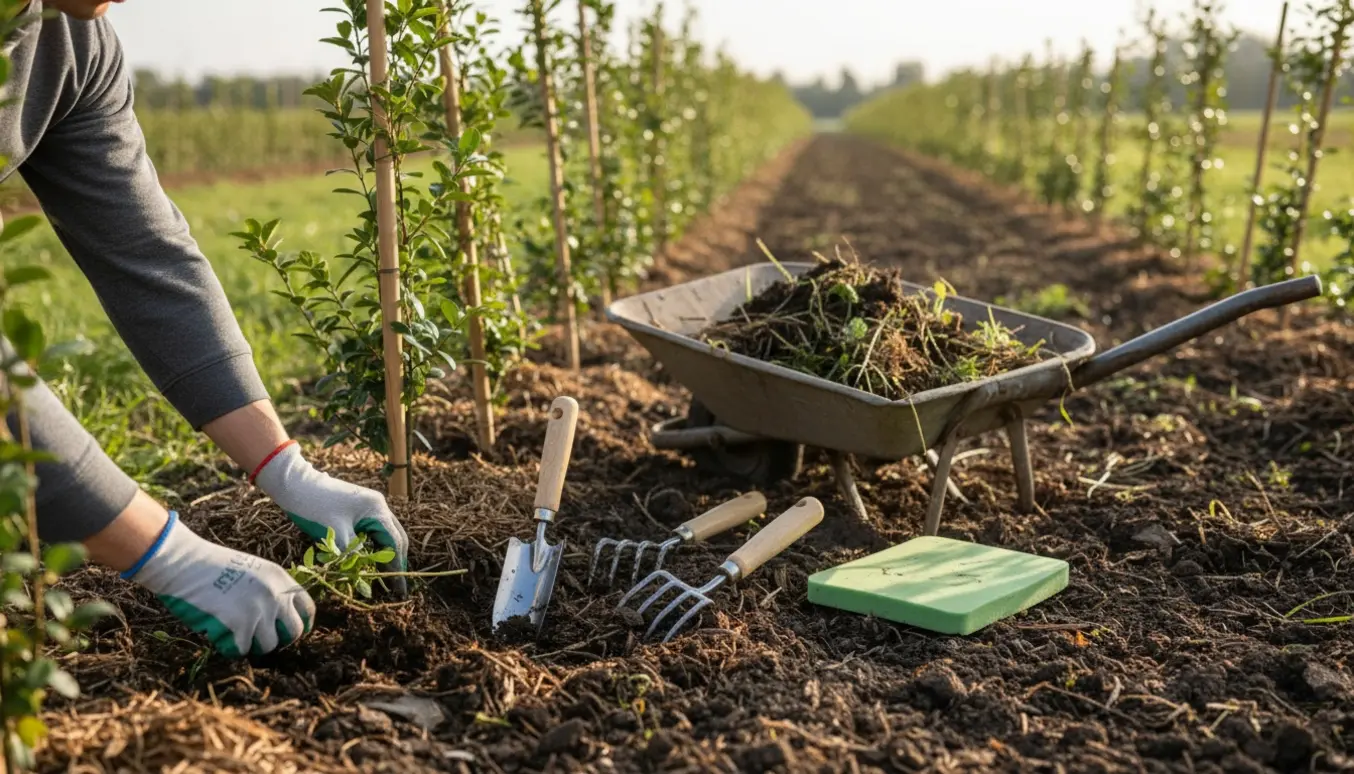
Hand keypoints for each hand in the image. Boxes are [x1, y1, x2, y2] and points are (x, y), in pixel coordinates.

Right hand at [124, 512, 314, 657]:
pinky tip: (220, 635)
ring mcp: (260, 610)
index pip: (307, 608)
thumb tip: (279, 620)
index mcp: (281, 579)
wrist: (184, 562)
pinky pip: (242, 650)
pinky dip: (231, 647)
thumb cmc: (211, 567)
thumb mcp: (253, 570)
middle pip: (293, 632)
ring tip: (236, 635)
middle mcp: (276, 595)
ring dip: (253, 645)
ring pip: (269, 645)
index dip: (301, 625)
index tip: (291, 633)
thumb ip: (270, 590)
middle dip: (278, 640)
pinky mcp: (240, 625)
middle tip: (260, 640)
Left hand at [252, 441, 410, 596]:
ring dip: (385, 555)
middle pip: (395, 537)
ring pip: (385, 535)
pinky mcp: (358, 509)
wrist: (294, 483)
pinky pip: (372, 531)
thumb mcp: (335, 535)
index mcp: (377, 510)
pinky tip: (369, 560)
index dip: (397, 567)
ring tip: (384, 577)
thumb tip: (365, 575)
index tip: (399, 589)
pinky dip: (374, 547)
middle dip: (396, 561)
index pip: (394, 543)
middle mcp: (378, 506)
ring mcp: (368, 506)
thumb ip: (353, 555)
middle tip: (396, 586)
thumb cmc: (314, 507)